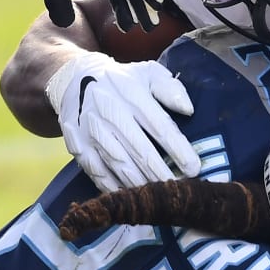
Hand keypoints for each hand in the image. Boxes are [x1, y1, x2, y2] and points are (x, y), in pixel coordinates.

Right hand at [45, 52, 200, 190]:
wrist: (75, 80)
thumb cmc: (124, 82)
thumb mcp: (149, 73)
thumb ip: (170, 89)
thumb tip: (188, 110)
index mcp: (130, 92)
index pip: (158, 125)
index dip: (177, 149)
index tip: (194, 168)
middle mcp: (108, 111)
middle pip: (138, 149)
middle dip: (161, 172)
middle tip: (179, 189)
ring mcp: (90, 130)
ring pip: (118, 163)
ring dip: (140, 182)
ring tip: (160, 196)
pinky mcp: (77, 145)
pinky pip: (97, 171)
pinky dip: (115, 186)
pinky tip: (132, 195)